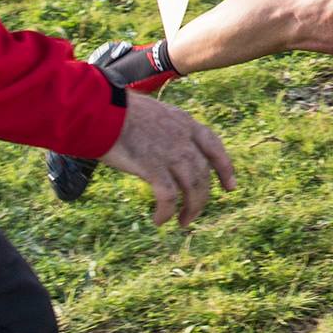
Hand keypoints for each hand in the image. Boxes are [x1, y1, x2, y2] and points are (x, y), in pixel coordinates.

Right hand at [99, 92, 234, 228]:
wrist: (101, 110)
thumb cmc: (117, 110)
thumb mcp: (152, 113)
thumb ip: (164, 129)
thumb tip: (162, 143)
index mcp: (184, 122)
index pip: (214, 146)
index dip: (225, 168)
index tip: (231, 187)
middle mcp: (183, 138)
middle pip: (204, 173)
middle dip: (203, 198)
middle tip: (193, 214)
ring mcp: (171, 153)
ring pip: (193, 188)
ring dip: (190, 209)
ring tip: (183, 222)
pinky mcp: (154, 168)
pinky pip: (169, 197)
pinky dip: (167, 212)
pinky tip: (159, 221)